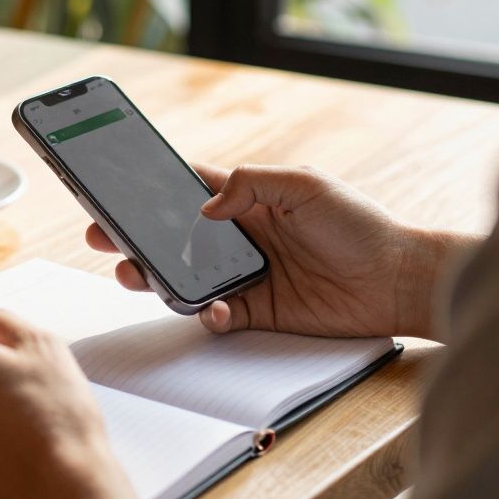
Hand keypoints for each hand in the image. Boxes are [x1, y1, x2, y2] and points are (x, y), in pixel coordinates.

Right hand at [87, 164, 460, 339]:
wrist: (396, 280)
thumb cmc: (359, 225)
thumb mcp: (306, 185)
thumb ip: (251, 184)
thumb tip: (205, 206)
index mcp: (246, 199)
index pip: (185, 188)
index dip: (147, 188)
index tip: (111, 188)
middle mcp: (237, 237)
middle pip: (169, 236)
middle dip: (130, 236)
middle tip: (101, 236)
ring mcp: (244, 275)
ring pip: (181, 277)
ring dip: (152, 277)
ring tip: (133, 274)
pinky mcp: (255, 311)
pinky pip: (213, 314)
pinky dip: (204, 314)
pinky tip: (211, 309)